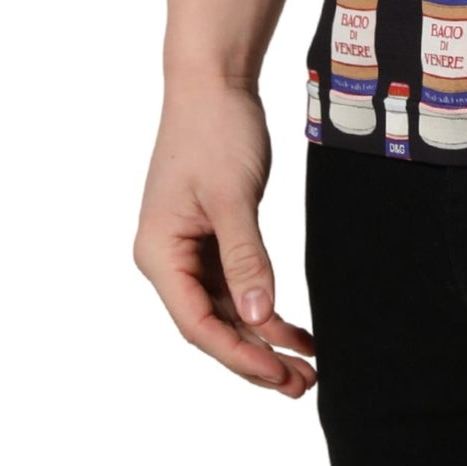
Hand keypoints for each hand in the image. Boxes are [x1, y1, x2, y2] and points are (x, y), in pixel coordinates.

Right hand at [133, 78, 316, 397]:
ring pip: (227, 309)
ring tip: (306, 368)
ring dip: (264, 337)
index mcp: (160, 253)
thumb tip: (257, 318)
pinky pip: (237, 283)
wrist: (214, 80)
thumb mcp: (232, 196)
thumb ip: (245, 258)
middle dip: (256, 357)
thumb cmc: (214, 130)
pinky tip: (294, 328)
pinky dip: (264, 304)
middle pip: (213, 324)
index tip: (277, 375)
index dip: (238, 355)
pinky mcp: (213, 234)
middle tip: (302, 385)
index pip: (197, 323)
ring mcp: (190, 247)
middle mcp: (169, 257)